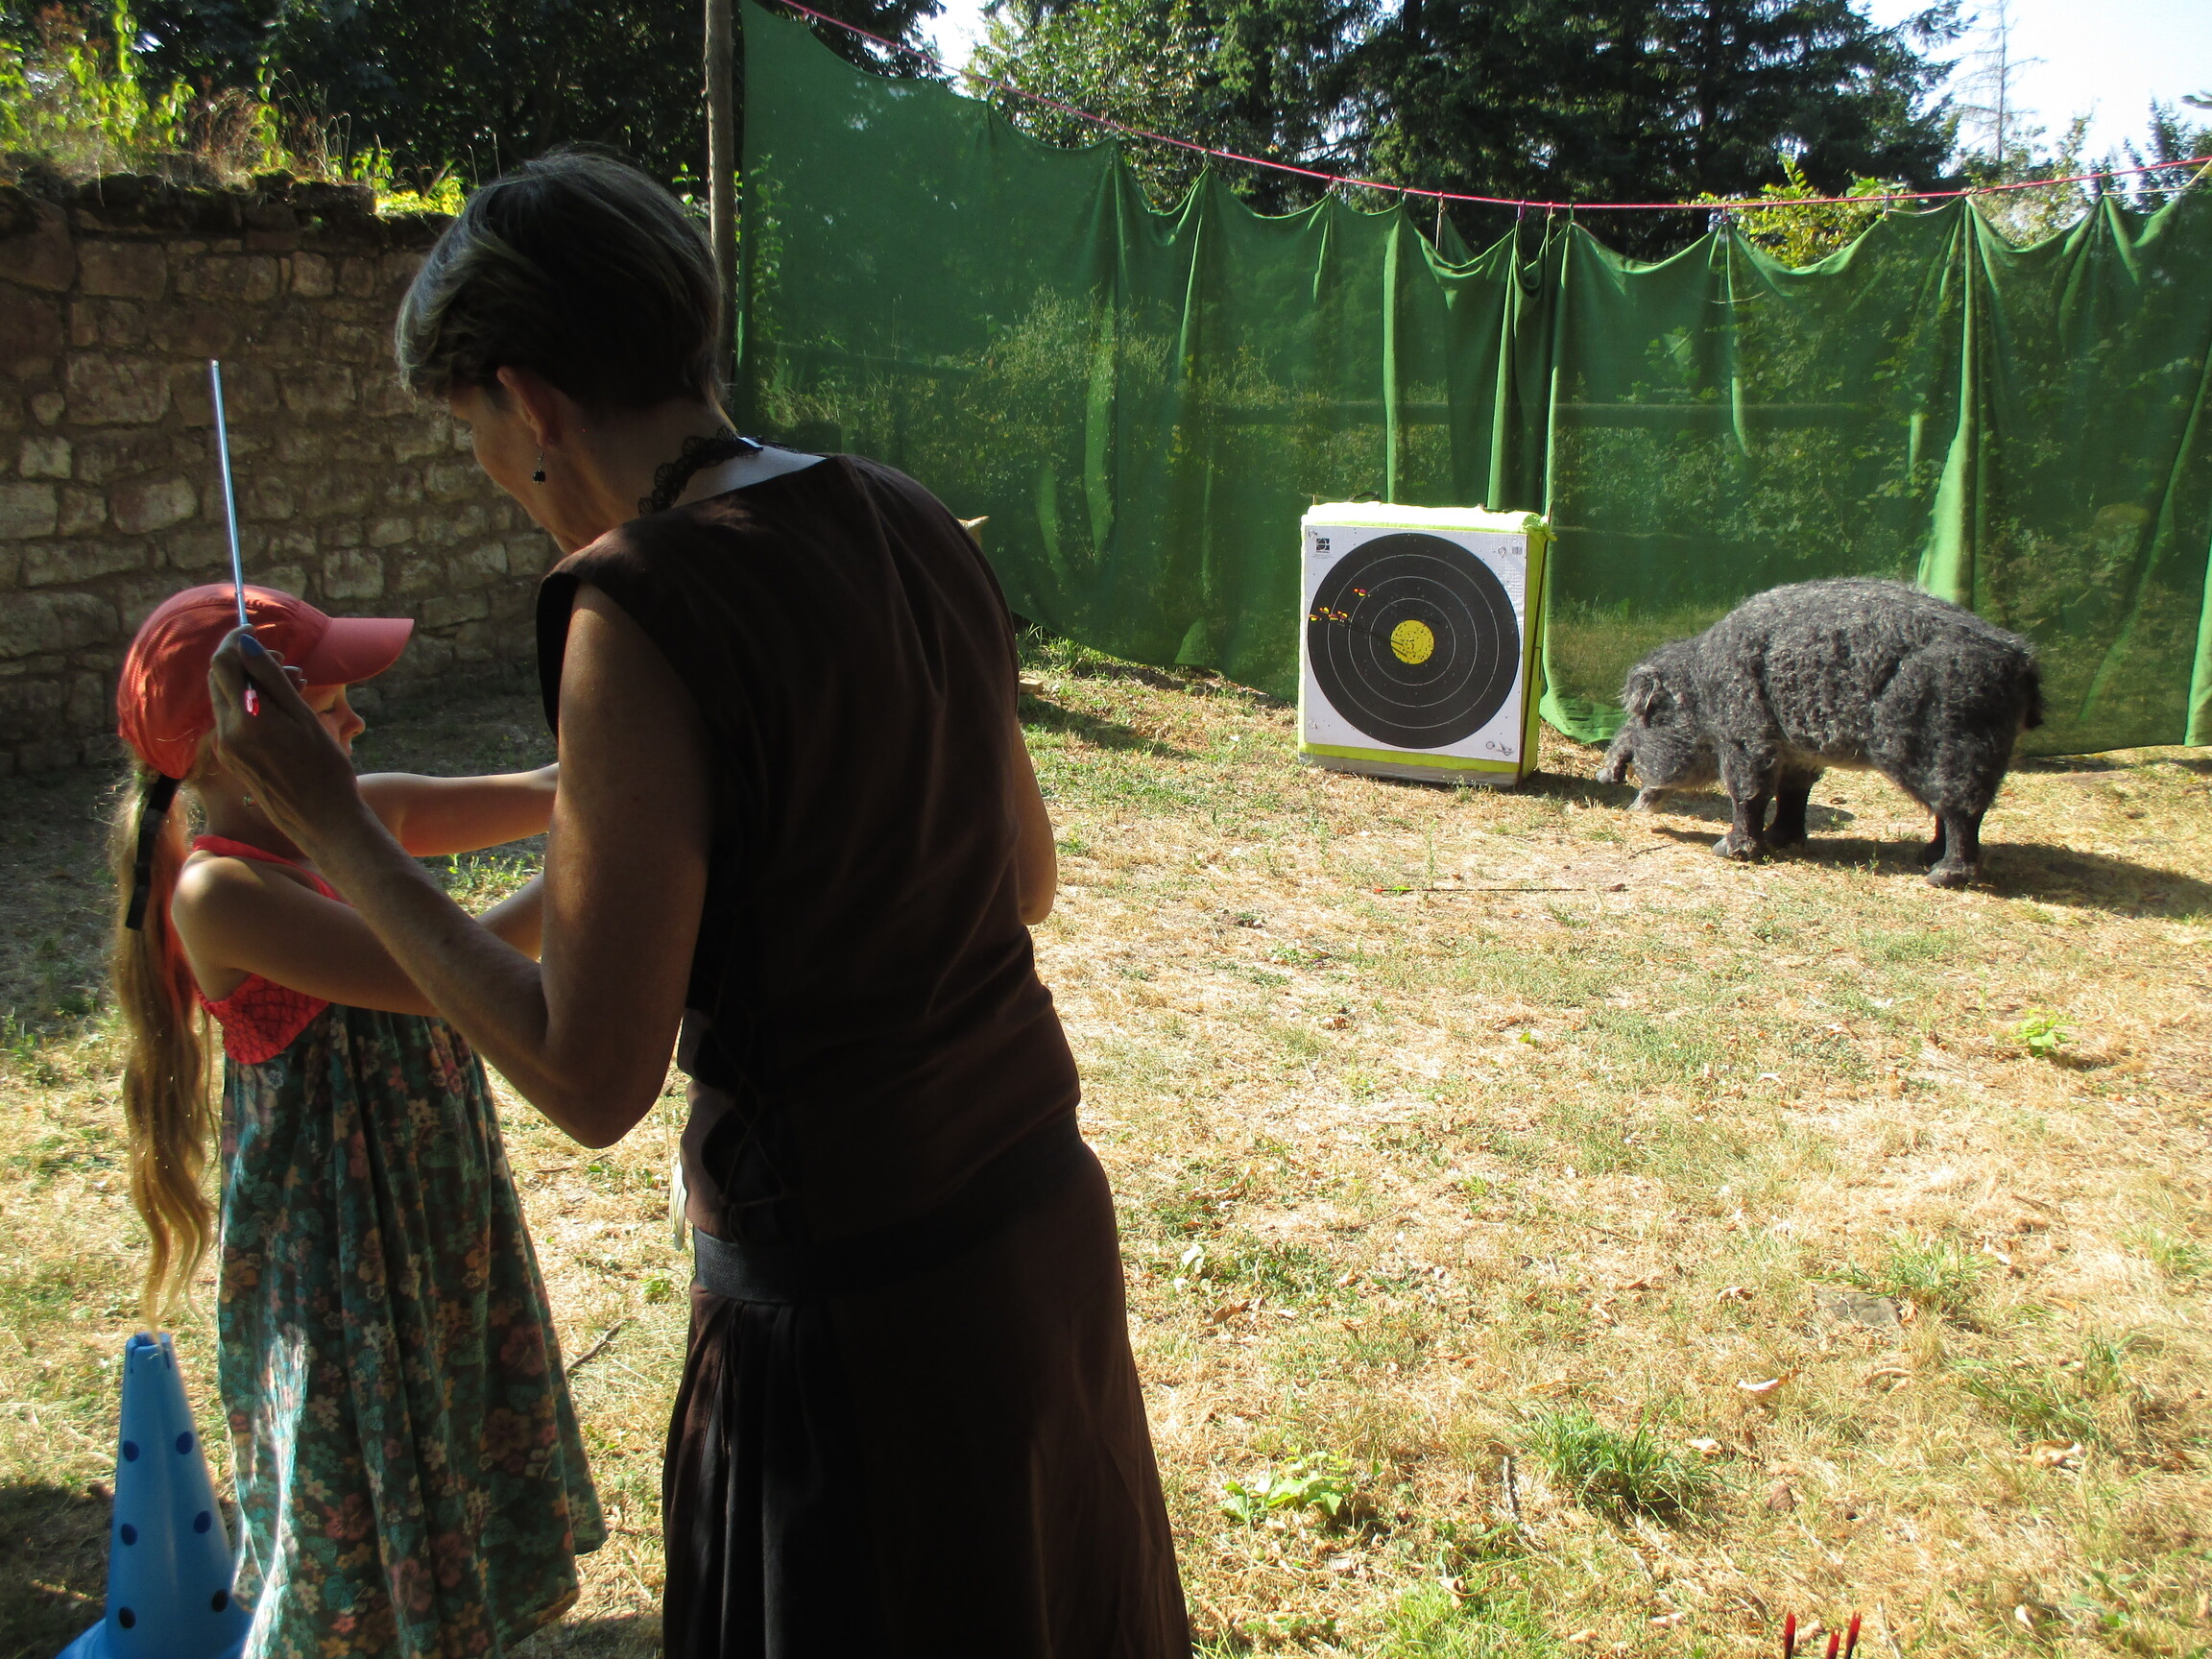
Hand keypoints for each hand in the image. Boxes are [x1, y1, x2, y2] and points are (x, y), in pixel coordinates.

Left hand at [207, 628, 371, 855]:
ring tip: (293, 682)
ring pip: (227, 699)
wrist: (322, 819)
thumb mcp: (302, 716)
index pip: (223, 663)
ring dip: (250, 682)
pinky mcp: (233, 759)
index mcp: (245, 719)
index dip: (234, 639)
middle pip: (219, 679)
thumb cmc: (323, 769)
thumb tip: (246, 643)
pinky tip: (282, 709)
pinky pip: (234, 720)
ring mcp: (227, 748)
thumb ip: (270, 678)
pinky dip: (251, 704)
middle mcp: (227, 733)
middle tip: (280, 658)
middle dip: (243, 660)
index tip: (253, 628)